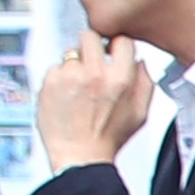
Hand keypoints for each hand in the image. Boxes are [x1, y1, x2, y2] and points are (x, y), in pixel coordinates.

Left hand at [36, 44, 155, 172]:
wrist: (79, 157)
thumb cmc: (108, 139)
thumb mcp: (140, 114)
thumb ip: (145, 83)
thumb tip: (141, 62)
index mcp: (119, 79)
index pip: (121, 40)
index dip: (117, 46)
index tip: (113, 51)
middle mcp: (94, 74)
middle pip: (90, 36)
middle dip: (91, 46)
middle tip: (91, 60)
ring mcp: (69, 76)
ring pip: (70, 53)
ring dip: (74, 65)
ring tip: (78, 87)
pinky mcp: (49, 82)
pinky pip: (54, 68)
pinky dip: (59, 78)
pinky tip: (66, 95)